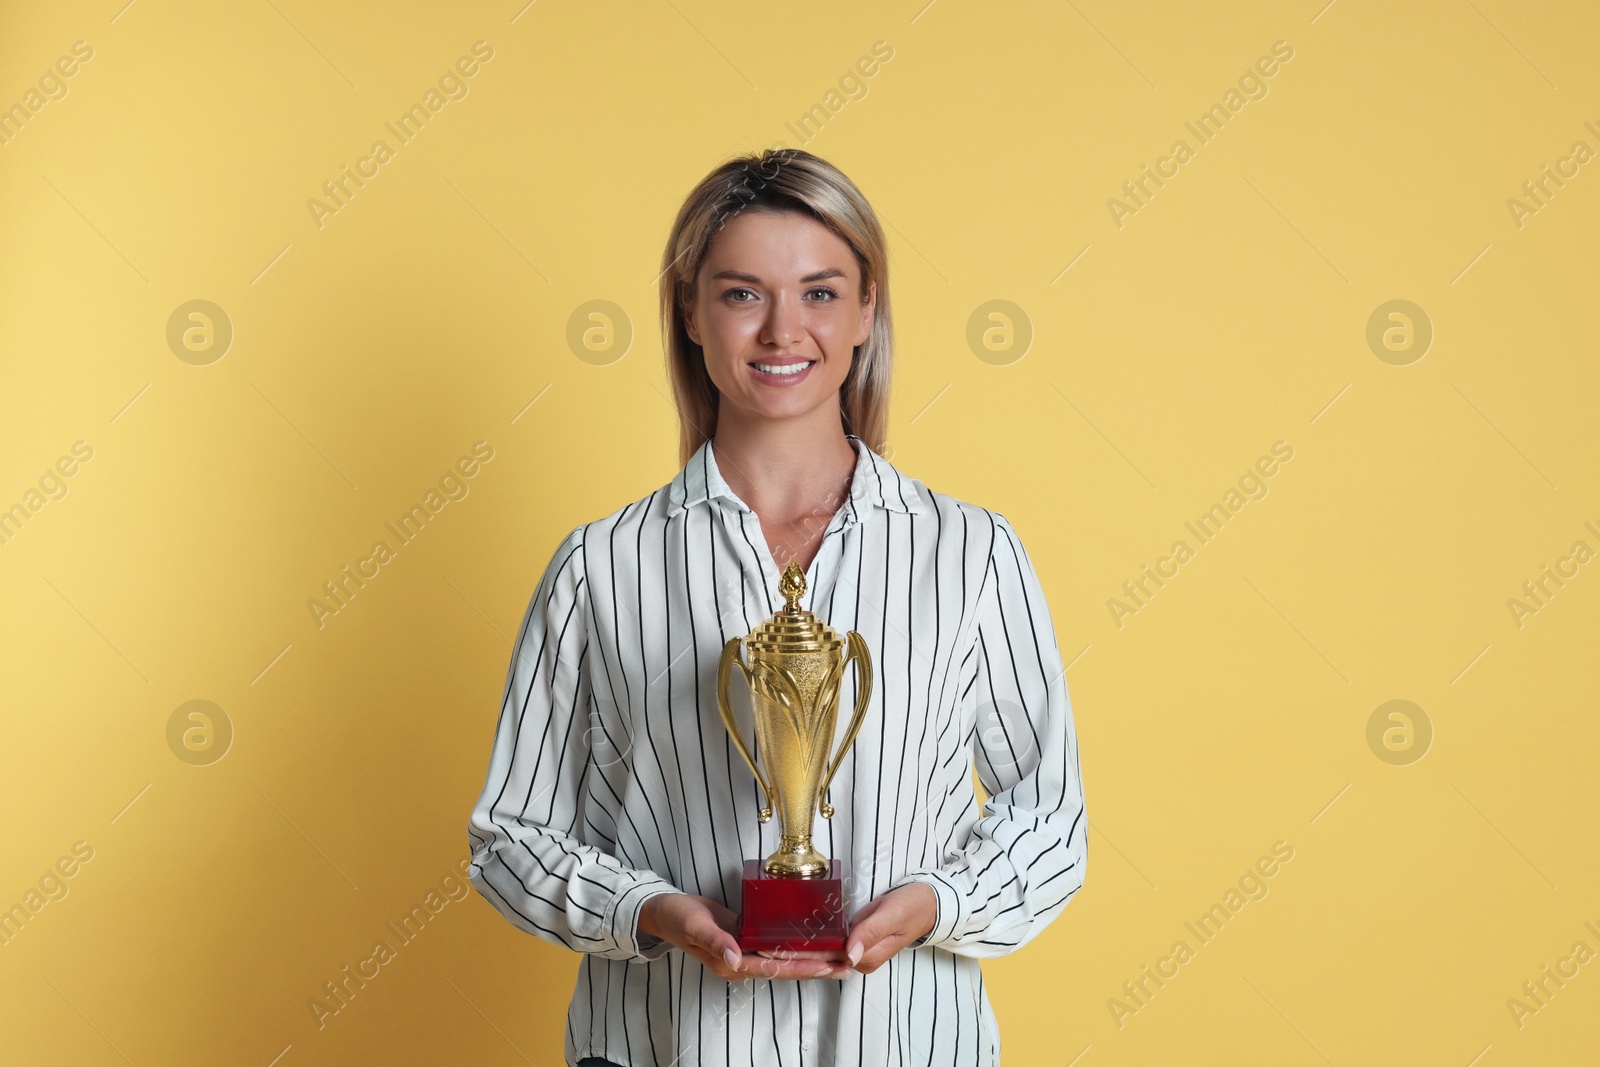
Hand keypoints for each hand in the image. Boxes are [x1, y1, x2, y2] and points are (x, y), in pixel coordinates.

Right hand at [637, 893, 845, 980]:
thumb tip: (736, 958)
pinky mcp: (744, 939)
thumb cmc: (677, 917)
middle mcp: (740, 961)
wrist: (664, 911)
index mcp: (730, 963)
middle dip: (814, 969)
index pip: (772, 968)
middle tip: (845, 967)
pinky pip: (773, 947)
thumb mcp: (694, 926)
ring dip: (809, 959)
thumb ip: (715, 941)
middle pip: (783, 968)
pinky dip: (793, 946)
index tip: (825, 967)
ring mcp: (743, 952)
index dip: (800, 968)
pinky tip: (810, 942)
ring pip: (782, 959)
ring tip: (837, 958)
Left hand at [767, 882, 936, 974]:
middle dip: (791, 955)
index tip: (774, 951)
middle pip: (821, 958)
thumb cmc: (915, 905)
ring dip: (797, 949)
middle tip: (759, 948)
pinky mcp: (856, 938)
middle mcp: (860, 958)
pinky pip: (830, 942)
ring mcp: (858, 949)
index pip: (827, 958)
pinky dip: (810, 940)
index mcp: (867, 957)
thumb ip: (871, 933)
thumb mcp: (893, 915)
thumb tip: (849, 956)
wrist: (932, 901)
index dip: (800, 955)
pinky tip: (790, 935)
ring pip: (823, 952)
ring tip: (765, 944)